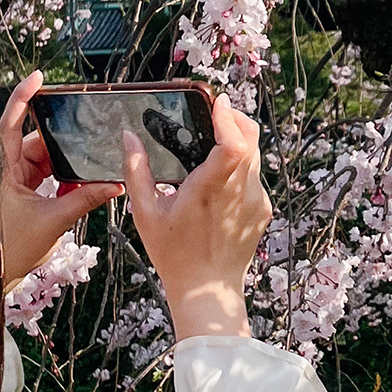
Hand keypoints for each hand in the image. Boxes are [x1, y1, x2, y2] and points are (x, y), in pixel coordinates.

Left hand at [0, 72, 121, 285]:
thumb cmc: (10, 248)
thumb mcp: (54, 220)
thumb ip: (84, 199)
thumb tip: (113, 184)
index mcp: (2, 168)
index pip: (11, 123)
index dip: (24, 97)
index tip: (39, 77)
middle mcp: (4, 169)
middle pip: (37, 142)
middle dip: (64, 144)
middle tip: (90, 143)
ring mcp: (11, 181)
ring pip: (43, 159)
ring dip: (65, 165)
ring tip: (87, 171)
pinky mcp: (18, 193)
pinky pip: (43, 176)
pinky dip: (61, 179)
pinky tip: (79, 187)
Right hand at [120, 90, 267, 339]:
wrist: (208, 290)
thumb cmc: (173, 254)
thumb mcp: (145, 213)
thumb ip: (136, 171)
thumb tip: (128, 137)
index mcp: (209, 190)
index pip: (234, 144)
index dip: (229, 118)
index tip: (216, 102)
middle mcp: (239, 193)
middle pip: (251, 140)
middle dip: (236, 118)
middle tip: (216, 110)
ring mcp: (256, 201)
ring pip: (256, 156)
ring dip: (240, 141)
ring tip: (217, 137)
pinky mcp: (263, 210)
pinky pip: (256, 177)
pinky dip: (242, 166)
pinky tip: (221, 176)